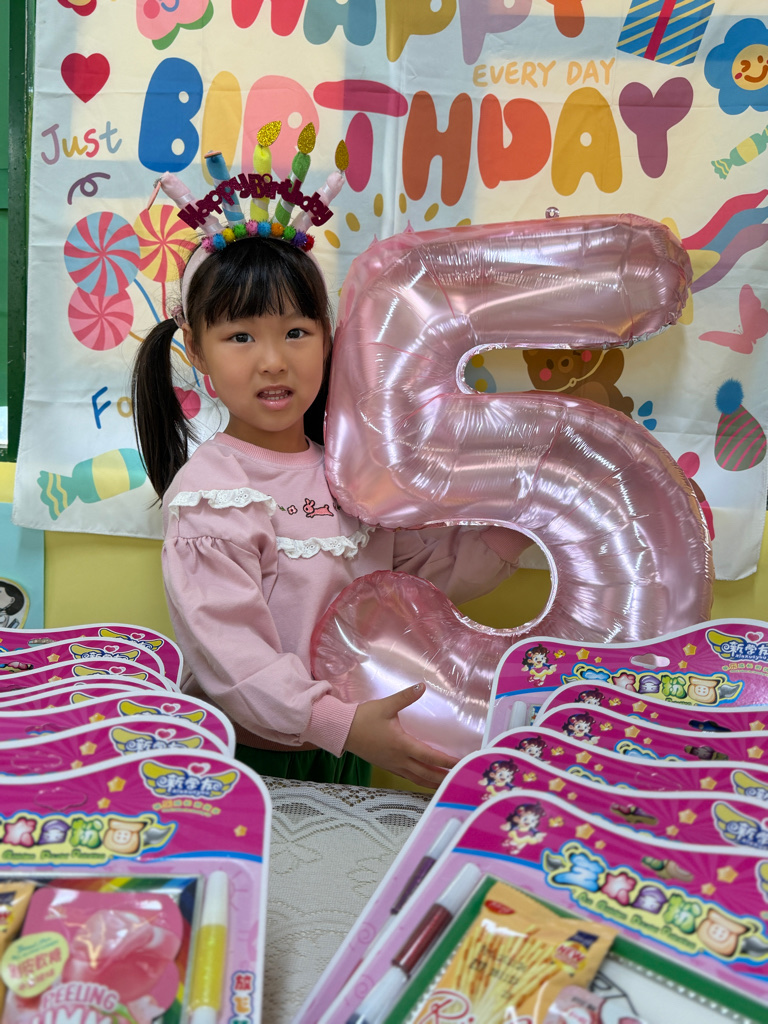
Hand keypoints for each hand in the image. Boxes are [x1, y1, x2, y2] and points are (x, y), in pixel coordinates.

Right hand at [344, 682, 458, 788]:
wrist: (342, 731)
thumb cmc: (364, 719)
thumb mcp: (386, 706)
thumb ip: (405, 697)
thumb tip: (422, 686)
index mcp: (401, 745)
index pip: (429, 756)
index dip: (446, 761)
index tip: (460, 762)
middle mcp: (399, 759)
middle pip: (426, 773)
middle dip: (443, 776)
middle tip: (460, 777)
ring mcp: (393, 765)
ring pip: (417, 778)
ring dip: (433, 781)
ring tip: (447, 783)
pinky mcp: (387, 766)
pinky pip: (408, 777)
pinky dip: (420, 780)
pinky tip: (425, 778)